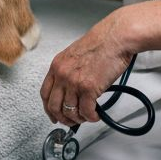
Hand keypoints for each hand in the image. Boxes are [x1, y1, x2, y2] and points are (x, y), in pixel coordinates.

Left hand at [40, 9, 133, 127]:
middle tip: (72, 121)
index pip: (45, 94)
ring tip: (88, 116)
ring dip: (80, 119)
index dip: (49, 109)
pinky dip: (92, 117)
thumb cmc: (101, 42)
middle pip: (54, 106)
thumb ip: (69, 71)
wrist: (115, 38)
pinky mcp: (89, 88)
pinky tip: (96, 115)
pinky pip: (86, 112)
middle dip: (63, 118)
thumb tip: (71, 90)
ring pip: (70, 112)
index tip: (54, 115)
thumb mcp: (75, 54)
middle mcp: (62, 74)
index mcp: (57, 65)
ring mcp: (74, 82)